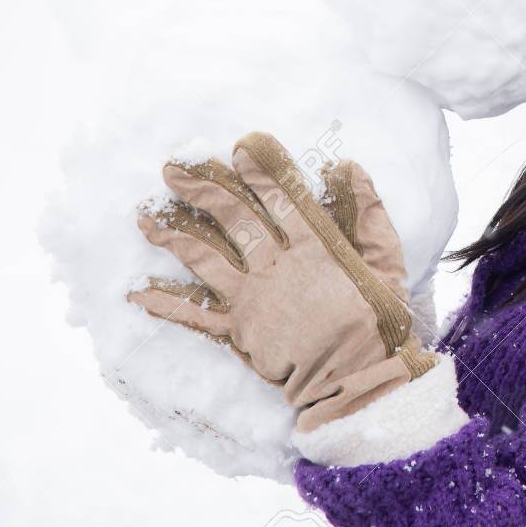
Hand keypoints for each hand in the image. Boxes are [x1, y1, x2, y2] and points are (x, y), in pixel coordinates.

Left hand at [127, 131, 435, 432]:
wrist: (354, 378)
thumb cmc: (377, 324)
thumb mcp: (388, 264)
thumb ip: (371, 214)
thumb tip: (351, 168)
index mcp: (313, 247)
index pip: (281, 199)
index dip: (259, 172)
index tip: (237, 149)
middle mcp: (276, 265)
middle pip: (232, 219)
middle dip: (199, 190)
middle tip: (170, 170)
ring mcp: (253, 298)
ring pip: (205, 259)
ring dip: (172, 236)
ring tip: (144, 219)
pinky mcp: (240, 331)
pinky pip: (196, 315)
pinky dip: (166, 304)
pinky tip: (137, 294)